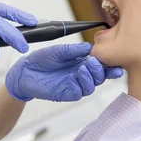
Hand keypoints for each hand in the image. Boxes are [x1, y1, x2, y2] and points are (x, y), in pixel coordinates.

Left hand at [5, 43, 123, 101]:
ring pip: (92, 86)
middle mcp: (81, 75)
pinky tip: (76, 76)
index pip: (101, 65)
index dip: (110, 65)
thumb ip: (75, 50)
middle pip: (100, 77)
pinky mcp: (67, 93)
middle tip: (94, 61)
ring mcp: (75, 85)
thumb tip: (91, 47)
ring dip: (92, 77)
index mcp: (83, 62)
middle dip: (101, 70)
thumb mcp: (60, 50)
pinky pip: (80, 93)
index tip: (116, 62)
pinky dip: (81, 85)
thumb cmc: (42, 59)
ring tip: (84, 67)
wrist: (25, 71)